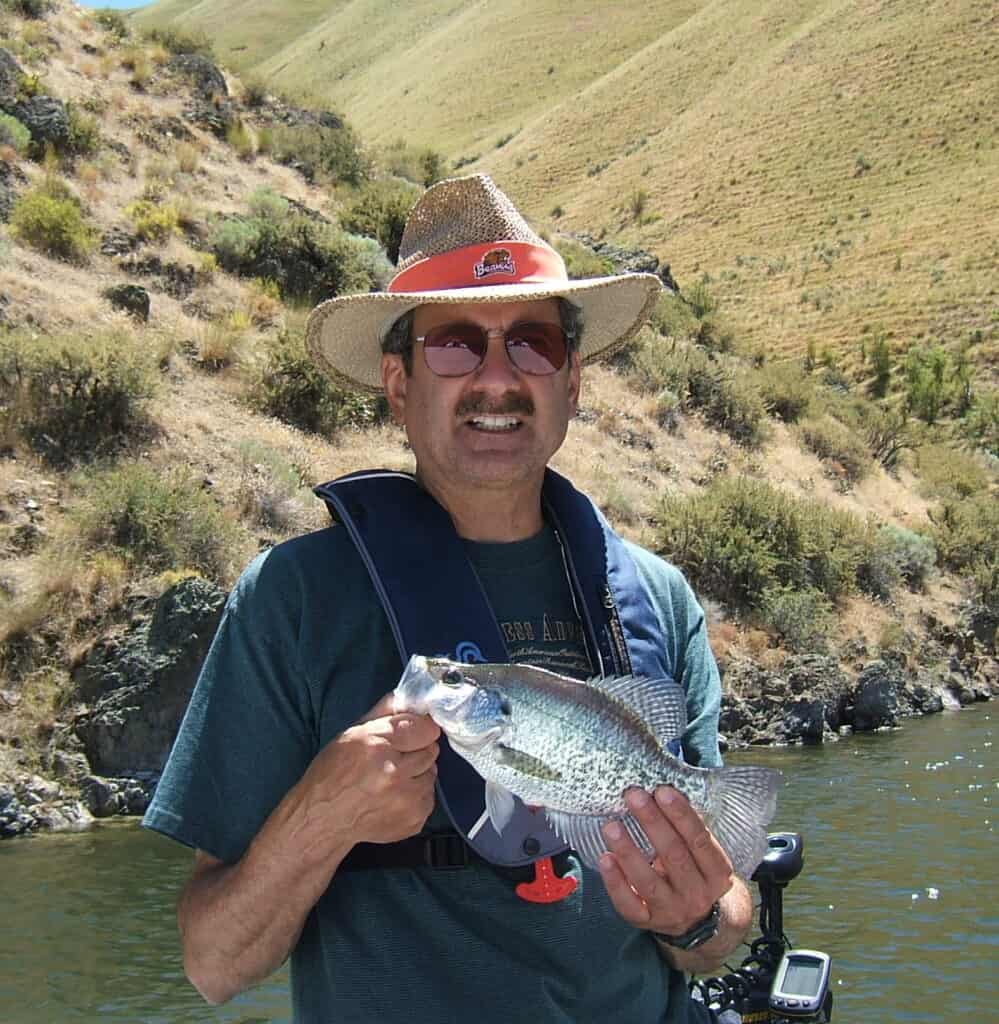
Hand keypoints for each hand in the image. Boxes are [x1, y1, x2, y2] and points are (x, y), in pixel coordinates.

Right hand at [298, 693, 440, 846]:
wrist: (321, 821)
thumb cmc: (332, 775)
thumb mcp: (351, 734)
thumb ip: (384, 713)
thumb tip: (410, 696)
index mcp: (376, 746)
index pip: (425, 728)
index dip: (418, 729)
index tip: (412, 733)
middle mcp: (394, 773)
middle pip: (431, 750)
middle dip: (416, 751)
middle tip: (394, 759)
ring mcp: (406, 800)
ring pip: (431, 774)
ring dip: (416, 775)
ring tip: (390, 780)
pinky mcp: (413, 820)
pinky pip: (428, 798)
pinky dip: (415, 796)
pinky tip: (392, 798)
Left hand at [598, 786, 733, 936]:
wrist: (698, 922)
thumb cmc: (694, 871)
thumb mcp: (702, 854)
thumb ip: (687, 829)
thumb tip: (660, 790)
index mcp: (717, 873)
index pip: (700, 841)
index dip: (681, 815)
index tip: (662, 791)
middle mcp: (697, 894)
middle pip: (674, 856)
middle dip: (652, 823)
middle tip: (633, 796)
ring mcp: (672, 911)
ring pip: (649, 882)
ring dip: (629, 851)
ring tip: (611, 825)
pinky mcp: (647, 922)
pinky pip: (629, 904)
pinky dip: (615, 882)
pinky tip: (605, 858)